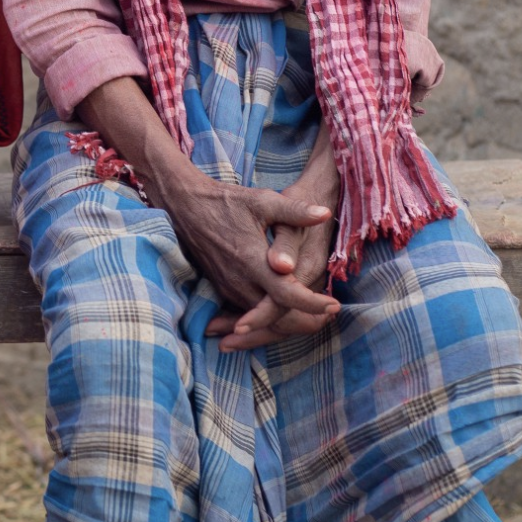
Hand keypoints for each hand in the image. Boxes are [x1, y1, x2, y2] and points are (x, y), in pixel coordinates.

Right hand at [207, 168, 340, 350]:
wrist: (187, 206)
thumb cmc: (227, 201)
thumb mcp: (262, 201)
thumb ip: (294, 210)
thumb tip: (324, 213)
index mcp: (253, 261)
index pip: (287, 295)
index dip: (312, 304)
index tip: (334, 305)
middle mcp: (240, 281)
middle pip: (277, 316)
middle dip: (305, 320)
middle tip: (330, 315)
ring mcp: (229, 287)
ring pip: (263, 317)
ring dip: (287, 320)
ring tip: (315, 316)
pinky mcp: (223, 288)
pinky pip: (249, 310)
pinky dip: (270, 315)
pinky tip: (286, 310)